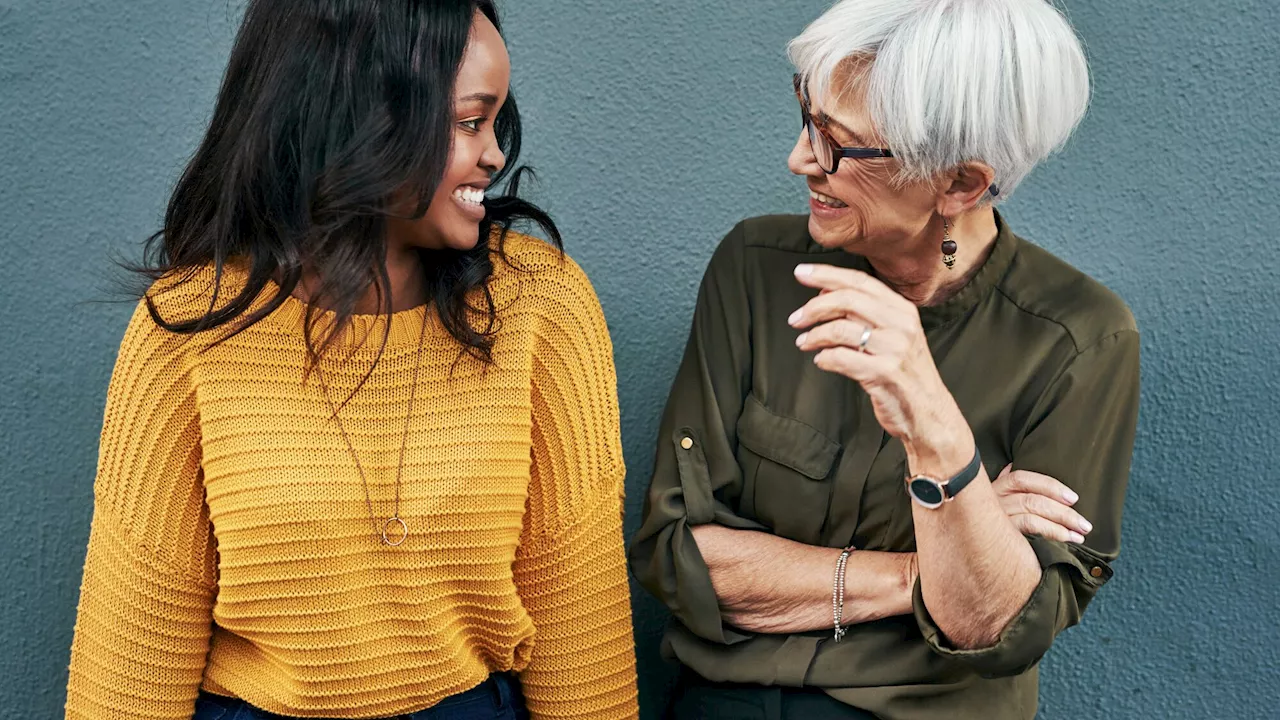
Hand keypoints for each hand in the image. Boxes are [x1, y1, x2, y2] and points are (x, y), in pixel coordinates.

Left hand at [790, 264, 965, 461]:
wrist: (928, 412)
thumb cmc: (905, 373)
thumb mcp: (894, 335)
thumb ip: (866, 313)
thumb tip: (826, 293)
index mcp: (902, 309)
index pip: (860, 281)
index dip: (827, 274)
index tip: (801, 274)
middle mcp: (901, 324)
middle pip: (847, 300)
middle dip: (814, 307)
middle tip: (795, 318)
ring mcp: (894, 349)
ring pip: (840, 329)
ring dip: (814, 335)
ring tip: (804, 342)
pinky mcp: (884, 373)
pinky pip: (842, 359)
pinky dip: (825, 358)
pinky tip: (821, 361)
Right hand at [992, 464, 1092, 543]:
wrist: (967, 554)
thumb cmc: (989, 523)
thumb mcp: (993, 499)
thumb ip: (1004, 484)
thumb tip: (1012, 465)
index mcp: (994, 488)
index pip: (1022, 479)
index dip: (1050, 486)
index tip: (1074, 498)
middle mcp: (992, 502)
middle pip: (1031, 500)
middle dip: (1063, 512)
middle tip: (1085, 524)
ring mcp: (994, 521)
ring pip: (1031, 516)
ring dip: (1061, 525)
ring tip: (1080, 535)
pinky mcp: (998, 538)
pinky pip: (1028, 531)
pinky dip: (1051, 534)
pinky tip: (1065, 540)